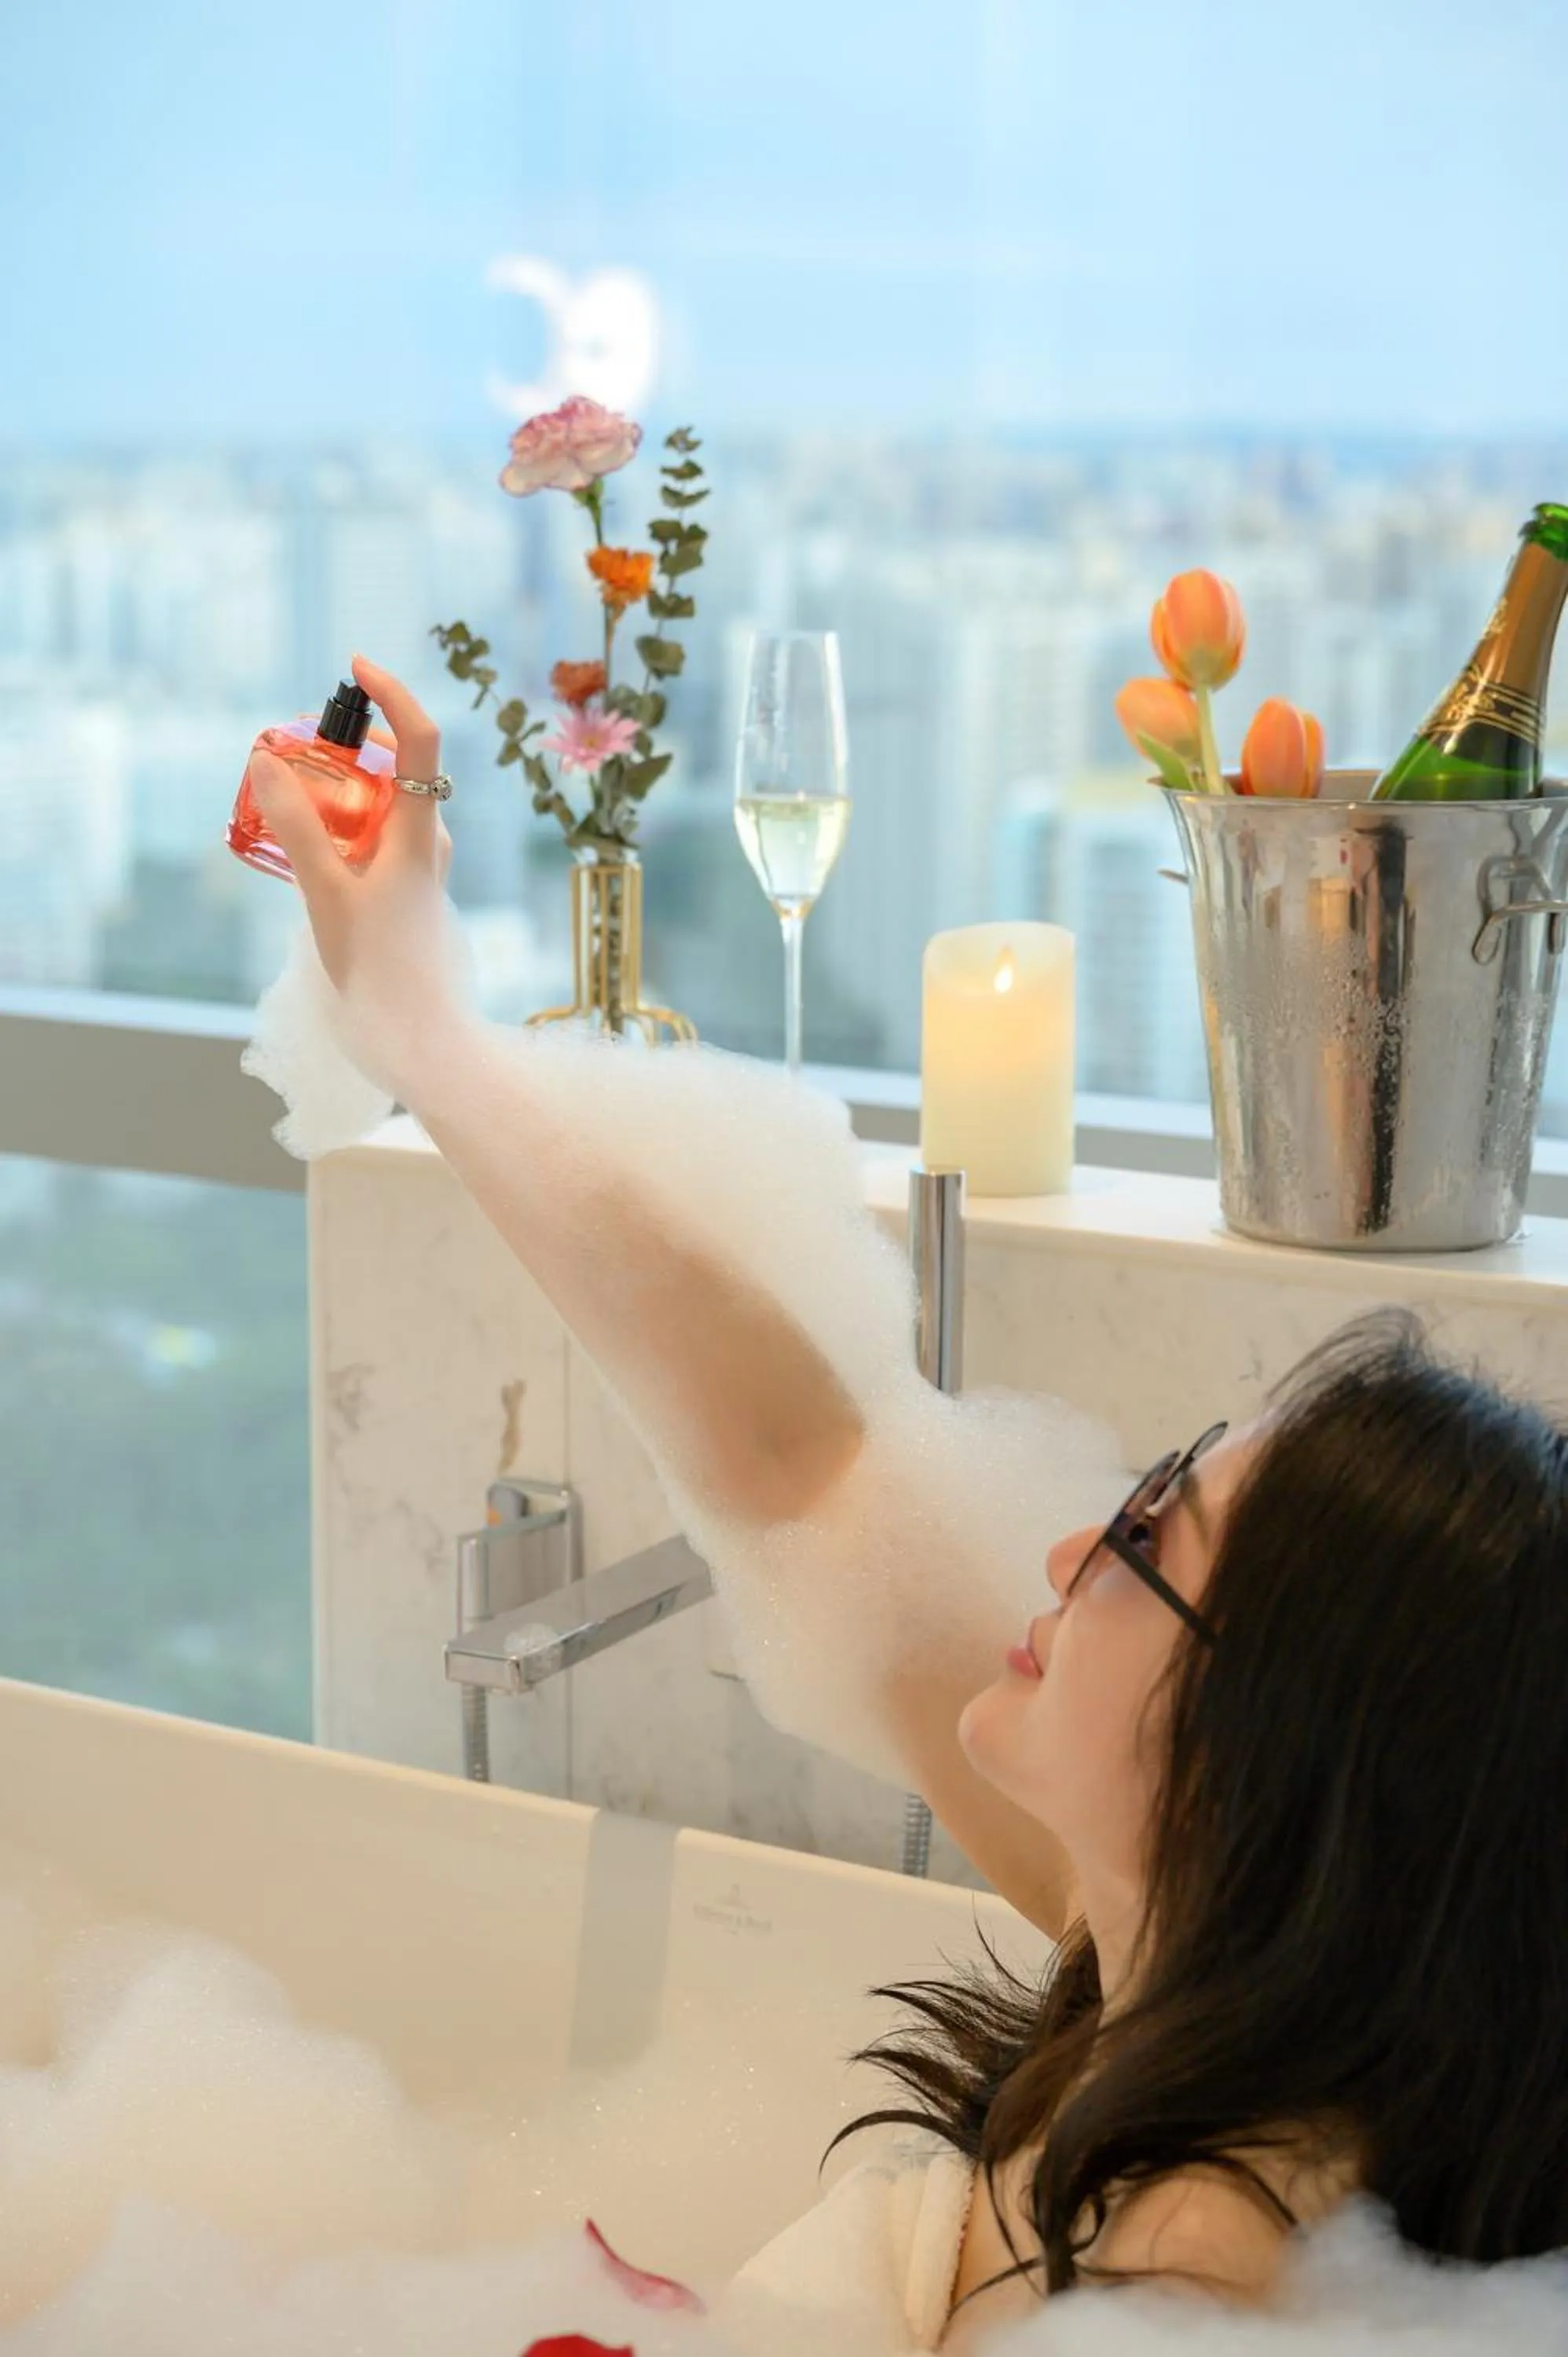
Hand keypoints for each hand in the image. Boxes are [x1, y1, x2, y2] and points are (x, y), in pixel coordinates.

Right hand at [247, 652, 453, 999]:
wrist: (420, 1037)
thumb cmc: (380, 968)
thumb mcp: (325, 892)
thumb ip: (296, 825)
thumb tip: (268, 759)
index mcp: (419, 831)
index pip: (421, 739)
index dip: (393, 693)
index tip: (356, 666)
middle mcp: (429, 841)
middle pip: (394, 768)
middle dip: (347, 744)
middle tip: (292, 744)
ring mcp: (421, 868)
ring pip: (381, 806)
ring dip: (340, 788)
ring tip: (287, 795)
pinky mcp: (408, 892)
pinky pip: (375, 839)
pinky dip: (342, 826)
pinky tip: (305, 849)